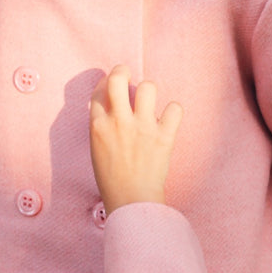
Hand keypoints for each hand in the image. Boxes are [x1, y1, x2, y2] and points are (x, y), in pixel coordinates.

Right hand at [89, 65, 182, 213]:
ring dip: (148, 92)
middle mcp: (119, 121)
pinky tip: (167, 120)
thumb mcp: (97, 147)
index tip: (112, 86)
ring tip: (148, 104)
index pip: (100, 89)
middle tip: (127, 77)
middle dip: (123, 71)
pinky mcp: (164, 136)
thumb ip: (102, 124)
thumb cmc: (112, 178)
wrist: (131, 201)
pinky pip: (175, 108)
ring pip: (148, 87)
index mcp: (98, 125)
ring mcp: (142, 127)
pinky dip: (173, 112)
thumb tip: (112, 104)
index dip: (106, 82)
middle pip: (119, 77)